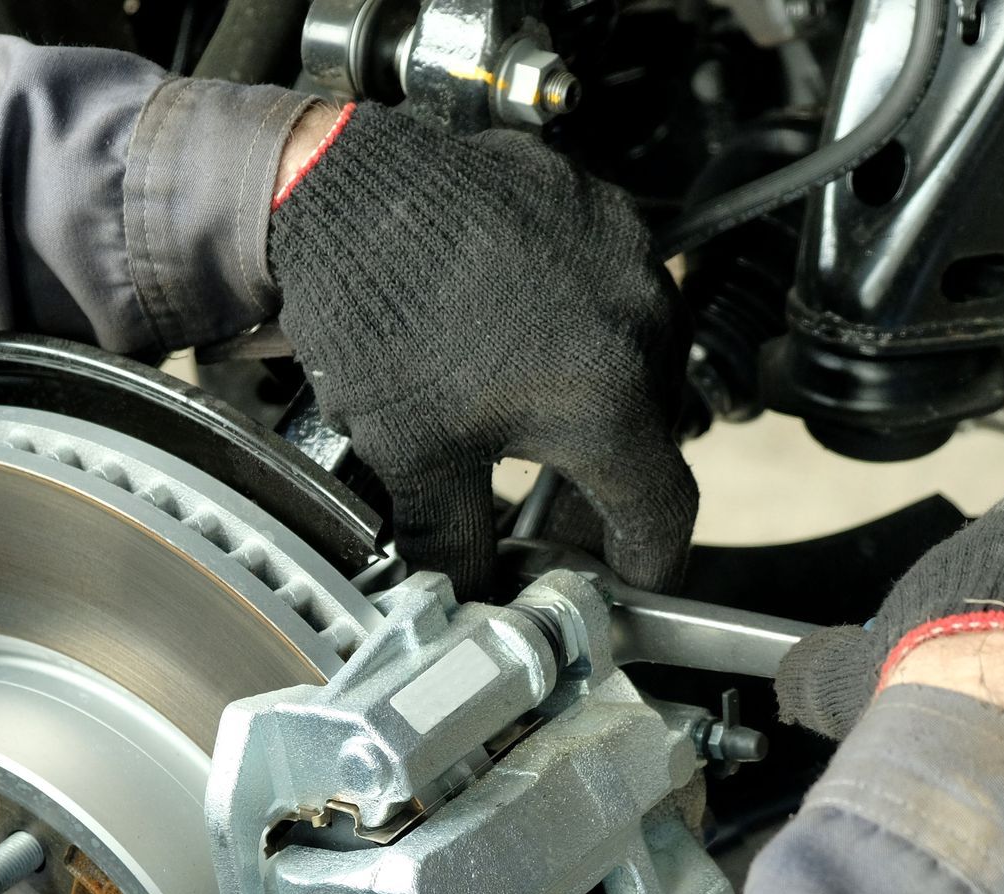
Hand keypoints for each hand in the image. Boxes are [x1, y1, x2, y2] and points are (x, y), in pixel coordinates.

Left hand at [268, 103, 696, 598]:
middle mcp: (640, 324)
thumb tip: (465, 592)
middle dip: (608, 478)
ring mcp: (627, 254)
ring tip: (531, 411)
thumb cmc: (380, 314)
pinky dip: (583, 323)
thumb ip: (452, 543)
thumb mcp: (413, 457)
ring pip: (640, 355)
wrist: (340, 190)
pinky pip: (615, 285)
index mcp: (609, 399)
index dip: (648, 560)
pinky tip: (522, 331)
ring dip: (601, 396)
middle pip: (652, 433)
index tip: (632, 575)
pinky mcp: (600, 206)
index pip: (663, 511)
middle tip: (557, 505)